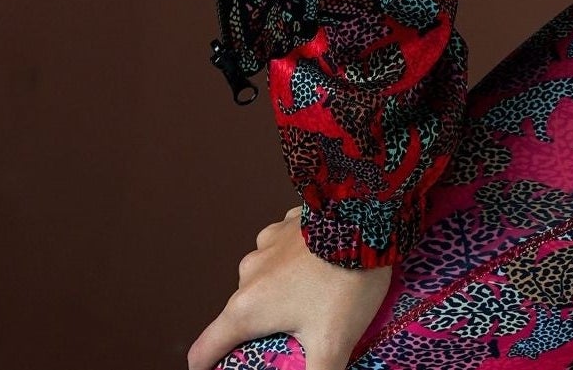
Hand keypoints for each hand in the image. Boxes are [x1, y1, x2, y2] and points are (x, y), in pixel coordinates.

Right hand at [187, 205, 395, 369]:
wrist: (368, 217)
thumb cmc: (345, 282)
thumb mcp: (333, 344)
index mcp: (247, 308)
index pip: (204, 350)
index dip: (205, 368)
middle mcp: (248, 274)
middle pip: (240, 316)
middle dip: (258, 332)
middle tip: (290, 340)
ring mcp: (265, 245)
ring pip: (260, 282)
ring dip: (277, 296)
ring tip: (312, 303)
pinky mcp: (285, 225)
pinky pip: (279, 253)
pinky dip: (292, 265)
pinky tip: (320, 268)